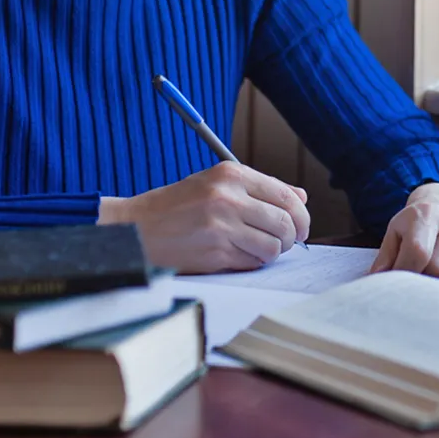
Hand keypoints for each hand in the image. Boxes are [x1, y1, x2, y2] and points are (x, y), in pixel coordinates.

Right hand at [99, 161, 309, 272]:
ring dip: (273, 253)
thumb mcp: (215, 184)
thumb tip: (301, 197)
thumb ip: (259, 189)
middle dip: (292, 238)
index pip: (286, 195)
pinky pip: (253, 262)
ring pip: (273, 246)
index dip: (301, 215)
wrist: (136, 228)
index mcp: (230, 174)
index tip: (302, 227)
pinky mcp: (215, 253)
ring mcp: (222, 227)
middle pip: (285, 222)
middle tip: (285, 243)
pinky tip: (240, 256)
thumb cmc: (177, 206)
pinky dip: (253, 263)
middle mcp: (228, 198)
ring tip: (259, 249)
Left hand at [369, 183, 438, 278]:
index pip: (418, 252)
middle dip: (424, 281)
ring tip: (434, 282)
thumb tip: (380, 282)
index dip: (406, 275)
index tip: (400, 287)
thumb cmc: (417, 223)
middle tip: (417, 285)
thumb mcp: (396, 232)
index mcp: (426, 214)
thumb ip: (385, 258)